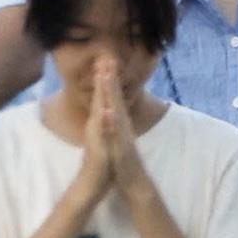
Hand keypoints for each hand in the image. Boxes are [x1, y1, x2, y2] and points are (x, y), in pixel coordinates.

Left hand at [87, 57, 140, 197]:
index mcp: (117, 122)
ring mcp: (121, 135)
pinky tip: (107, 112)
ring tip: (107, 76)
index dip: (108, 80)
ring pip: (115, 111)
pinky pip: (114, 133)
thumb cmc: (122, 159)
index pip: (111, 97)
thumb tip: (110, 110)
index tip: (104, 60)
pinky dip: (111, 123)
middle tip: (107, 58)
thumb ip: (114, 123)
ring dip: (111, 94)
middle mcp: (120, 125)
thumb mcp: (116, 138)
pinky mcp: (120, 148)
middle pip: (114, 99)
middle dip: (110, 79)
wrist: (133, 180)